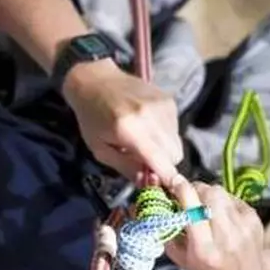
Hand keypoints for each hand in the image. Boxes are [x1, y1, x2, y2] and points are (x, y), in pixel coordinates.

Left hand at [62, 59, 183, 182]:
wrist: (96, 80)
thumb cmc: (92, 118)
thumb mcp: (100, 150)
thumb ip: (126, 168)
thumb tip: (149, 183)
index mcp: (129, 130)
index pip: (161, 160)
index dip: (168, 178)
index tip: (170, 189)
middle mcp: (150, 116)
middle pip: (175, 154)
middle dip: (164, 164)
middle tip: (145, 160)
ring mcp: (162, 106)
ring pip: (176, 143)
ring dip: (164, 148)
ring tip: (144, 139)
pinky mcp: (169, 100)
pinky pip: (175, 129)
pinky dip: (165, 134)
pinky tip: (148, 125)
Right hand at [164, 179, 267, 269]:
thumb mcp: (183, 261)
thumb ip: (166, 235)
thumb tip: (148, 208)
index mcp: (204, 250)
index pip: (192, 210)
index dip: (181, 191)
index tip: (173, 183)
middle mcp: (226, 237)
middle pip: (208, 194)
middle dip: (195, 190)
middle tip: (189, 196)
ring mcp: (243, 226)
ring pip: (219, 192)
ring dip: (208, 194)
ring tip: (205, 207)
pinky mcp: (253, 217)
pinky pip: (231, 196)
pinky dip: (222, 201)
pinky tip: (222, 215)